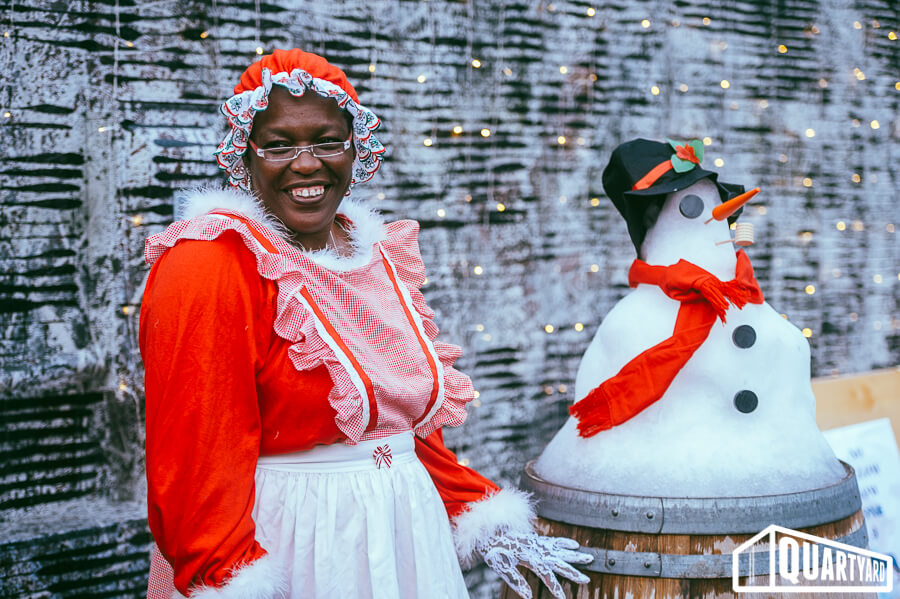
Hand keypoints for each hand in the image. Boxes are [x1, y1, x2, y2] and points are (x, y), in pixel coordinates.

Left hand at [475, 530, 591, 598]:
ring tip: (590, 558)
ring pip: (560, 549)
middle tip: (587, 579)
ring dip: (574, 555)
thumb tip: (528, 596)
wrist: (488, 529)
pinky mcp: (536, 539)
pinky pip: (553, 541)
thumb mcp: (500, 566)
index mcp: (527, 556)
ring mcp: (537, 542)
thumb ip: (515, 580)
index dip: (555, 586)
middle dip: (572, 571)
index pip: (545, 574)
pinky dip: (565, 542)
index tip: (563, 598)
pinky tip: (575, 544)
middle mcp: (535, 548)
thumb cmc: (493, 549)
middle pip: (558, 561)